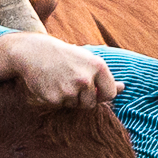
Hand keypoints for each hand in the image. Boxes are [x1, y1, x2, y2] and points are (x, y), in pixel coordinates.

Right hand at [0, 32, 121, 109]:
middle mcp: (86, 79)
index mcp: (98, 67)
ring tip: (60, 80)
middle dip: (83, 97)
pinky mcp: (55, 98)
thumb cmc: (65, 56)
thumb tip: (123, 88)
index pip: (110, 94)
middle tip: (70, 81)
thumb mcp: (87, 61)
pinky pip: (61, 106)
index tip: (93, 90)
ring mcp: (70, 89)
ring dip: (69, 98)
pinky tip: (50, 84)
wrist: (34, 52)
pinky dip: (56, 99)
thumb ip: (105, 77)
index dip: (102, 95)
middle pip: (91, 103)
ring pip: (75, 105)